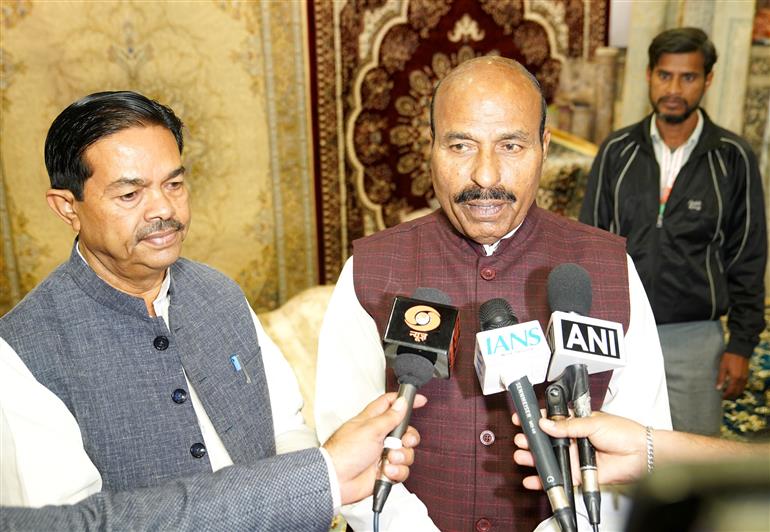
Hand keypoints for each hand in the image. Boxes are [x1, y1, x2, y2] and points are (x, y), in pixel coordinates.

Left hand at [323, 392, 425, 504]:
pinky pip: (402, 470)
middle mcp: (380, 436)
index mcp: (373, 420)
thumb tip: (402, 403)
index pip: (391, 404)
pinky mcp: (386, 471)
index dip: (405, 401)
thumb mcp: (370, 429)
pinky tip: (386, 471)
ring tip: (389, 458)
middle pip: (405, 431)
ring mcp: (383, 454)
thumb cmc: (345, 452)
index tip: (420, 401)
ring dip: (401, 456)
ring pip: (407, 452)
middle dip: (409, 437)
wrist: (336, 480)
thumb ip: (389, 416)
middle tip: (403, 440)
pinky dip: (397, 471)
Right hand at [512, 411, 646, 487]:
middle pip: (546, 440)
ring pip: (550, 458)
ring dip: (535, 458)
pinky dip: (546, 479)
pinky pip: (560, 477)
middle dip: (531, 440)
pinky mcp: (579, 474)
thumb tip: (546, 424)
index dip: (535, 419)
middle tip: (521, 440)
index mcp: (576, 422)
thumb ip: (568, 426)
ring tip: (522, 456)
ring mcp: (575, 457)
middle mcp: (573, 439)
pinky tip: (534, 478)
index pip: (551, 419)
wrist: (641, 455)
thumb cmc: (624, 433)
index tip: (522, 419)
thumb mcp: (593, 422)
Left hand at [716, 351, 748, 398]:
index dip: (726, 395)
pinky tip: (733, 387)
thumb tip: (717, 388)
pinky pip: (743, 385)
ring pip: (741, 389)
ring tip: (728, 393)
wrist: (739, 350)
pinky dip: (739, 388)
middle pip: (737, 392)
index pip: (731, 391)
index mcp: (735, 378)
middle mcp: (742, 379)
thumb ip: (720, 378)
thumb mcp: (722, 367)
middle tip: (724, 397)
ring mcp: (745, 377)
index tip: (721, 397)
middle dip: (731, 395)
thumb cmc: (729, 358)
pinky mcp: (746, 375)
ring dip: (735, 393)